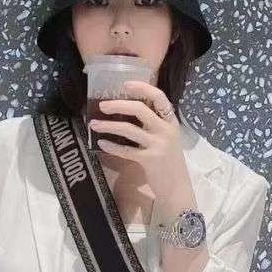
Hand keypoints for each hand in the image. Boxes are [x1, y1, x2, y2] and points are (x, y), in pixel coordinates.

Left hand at [88, 79, 189, 196]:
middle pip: (140, 110)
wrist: (177, 187)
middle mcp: (166, 130)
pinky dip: (111, 146)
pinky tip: (101, 143)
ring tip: (94, 124)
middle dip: (118, 105)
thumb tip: (128, 109)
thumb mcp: (167, 137)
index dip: (142, 88)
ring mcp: (158, 145)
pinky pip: (126, 150)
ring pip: (129, 129)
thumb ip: (154, 123)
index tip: (125, 84)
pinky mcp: (149, 160)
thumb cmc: (169, 160)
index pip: (159, 97)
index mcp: (171, 121)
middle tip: (102, 105)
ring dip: (108, 125)